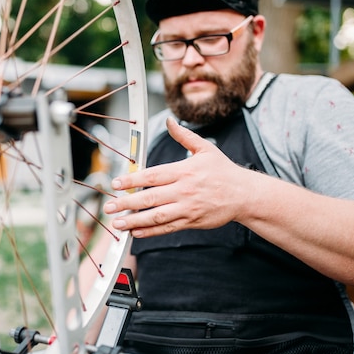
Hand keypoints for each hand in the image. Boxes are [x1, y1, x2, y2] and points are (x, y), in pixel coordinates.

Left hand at [103, 118, 256, 237]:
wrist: (244, 195)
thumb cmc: (224, 172)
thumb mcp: (205, 149)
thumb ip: (184, 136)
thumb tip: (170, 121)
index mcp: (184, 171)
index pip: (153, 175)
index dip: (133, 179)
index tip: (117, 184)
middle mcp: (184, 190)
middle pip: (150, 197)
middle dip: (127, 203)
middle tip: (109, 206)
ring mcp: (187, 208)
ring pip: (156, 216)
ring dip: (134, 220)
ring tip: (118, 222)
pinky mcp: (191, 222)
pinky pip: (167, 228)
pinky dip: (150, 231)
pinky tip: (136, 232)